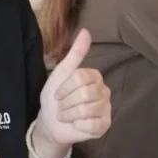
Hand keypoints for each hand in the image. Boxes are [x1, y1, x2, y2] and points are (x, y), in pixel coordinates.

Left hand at [34, 28, 110, 157]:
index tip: (58, 93)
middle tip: (62, 106)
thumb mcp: (62, 72)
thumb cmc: (56, 96)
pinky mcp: (105, 126)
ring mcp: (106, 109)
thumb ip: (75, 53)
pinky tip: (76, 124)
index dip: (65, 87)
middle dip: (67, 102)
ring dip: (69, 114)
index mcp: (95, 77)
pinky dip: (78, 125)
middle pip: (85, 94)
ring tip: (66, 115)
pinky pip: (92, 125)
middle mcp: (104, 91)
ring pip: (87, 110)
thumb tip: (86, 31)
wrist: (51, 122)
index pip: (81, 78)